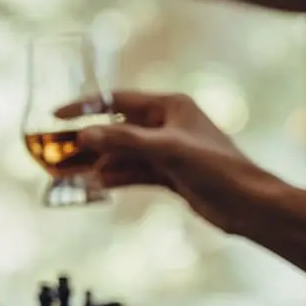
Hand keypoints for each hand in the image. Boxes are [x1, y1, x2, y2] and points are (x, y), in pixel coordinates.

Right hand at [58, 91, 275, 233]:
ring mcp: (166, 151)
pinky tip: (95, 184)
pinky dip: (114, 177)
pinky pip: (132, 172)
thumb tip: (84, 134)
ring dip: (97, 162)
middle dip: (88, 141)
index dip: (85, 106)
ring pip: (121, 154)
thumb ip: (125, 141)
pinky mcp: (168, 174)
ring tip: (68, 172)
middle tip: (57, 152)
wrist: (249, 205)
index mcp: (169, 106)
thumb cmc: (217, 168)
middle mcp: (165, 124)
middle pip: (115, 129)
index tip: (57, 115)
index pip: (116, 100)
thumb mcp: (168, 150)